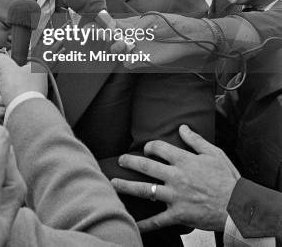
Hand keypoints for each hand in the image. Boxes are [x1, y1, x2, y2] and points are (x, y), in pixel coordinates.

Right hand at [0, 53, 47, 107]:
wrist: (23, 114)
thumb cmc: (19, 89)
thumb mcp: (7, 67)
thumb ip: (0, 59)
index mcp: (36, 71)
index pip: (18, 65)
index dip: (8, 69)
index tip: (3, 72)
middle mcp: (34, 85)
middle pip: (9, 82)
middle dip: (1, 87)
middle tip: (4, 87)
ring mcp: (28, 99)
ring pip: (5, 95)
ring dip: (0, 98)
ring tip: (6, 100)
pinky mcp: (20, 112)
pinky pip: (5, 108)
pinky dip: (2, 109)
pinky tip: (5, 109)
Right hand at [109, 14, 208, 68]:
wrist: (185, 38)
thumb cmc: (169, 23)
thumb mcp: (151, 20)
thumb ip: (135, 25)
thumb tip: (119, 28)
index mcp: (131, 24)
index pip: (112, 24)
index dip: (102, 25)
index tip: (94, 25)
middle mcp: (130, 36)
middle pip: (111, 38)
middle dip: (104, 36)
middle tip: (104, 34)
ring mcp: (135, 48)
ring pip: (117, 51)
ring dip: (116, 48)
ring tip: (124, 44)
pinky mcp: (142, 60)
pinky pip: (128, 63)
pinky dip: (128, 60)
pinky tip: (133, 56)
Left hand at [111, 124, 239, 231]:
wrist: (238, 206)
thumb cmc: (227, 179)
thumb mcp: (214, 153)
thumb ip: (196, 140)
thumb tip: (182, 127)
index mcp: (184, 160)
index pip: (159, 148)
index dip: (149, 146)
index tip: (146, 149)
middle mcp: (176, 176)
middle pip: (146, 167)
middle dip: (129, 162)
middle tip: (120, 160)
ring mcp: (175, 196)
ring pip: (145, 190)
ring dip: (127, 187)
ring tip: (113, 183)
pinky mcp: (178, 214)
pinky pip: (157, 220)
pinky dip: (144, 224)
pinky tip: (132, 224)